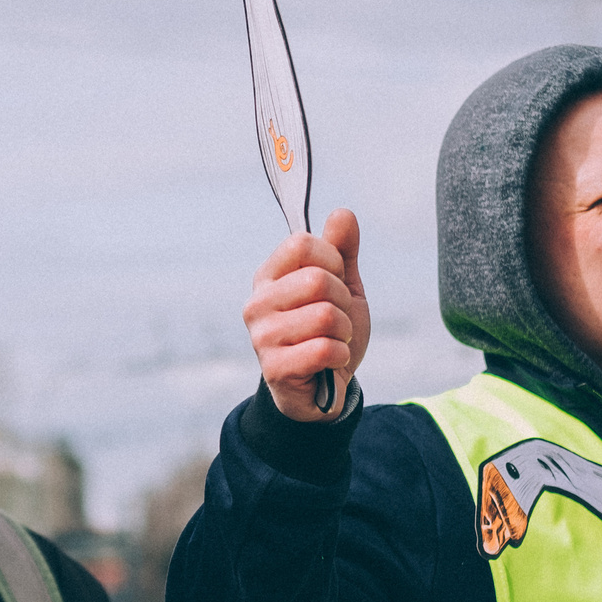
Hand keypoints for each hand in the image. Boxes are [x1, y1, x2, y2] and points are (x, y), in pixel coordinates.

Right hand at [244, 209, 369, 422]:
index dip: (332, 261)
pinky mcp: (273, 368)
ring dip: (343, 331)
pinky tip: (330, 363)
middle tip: (337, 320)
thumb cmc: (330, 332)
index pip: (302, 243)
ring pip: (325, 316)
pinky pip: (325, 349)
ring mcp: (261, 337)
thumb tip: (342, 213)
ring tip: (333, 341)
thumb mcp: (344, 287)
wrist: (325, 388)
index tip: (333, 282)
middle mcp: (257, 303)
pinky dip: (341, 355)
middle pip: (317, 279)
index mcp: (269, 277)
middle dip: (343, 302)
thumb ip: (343, 251)